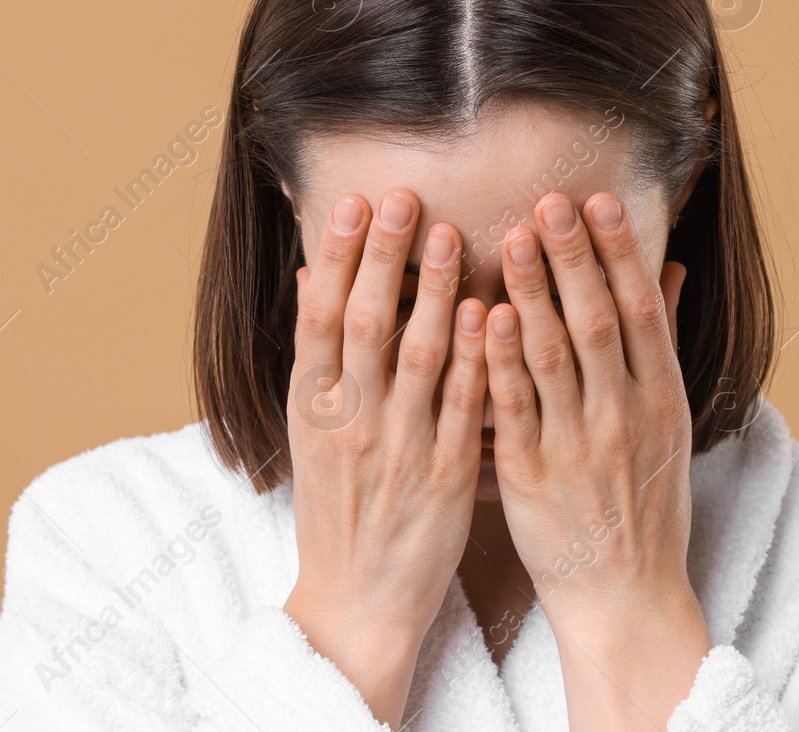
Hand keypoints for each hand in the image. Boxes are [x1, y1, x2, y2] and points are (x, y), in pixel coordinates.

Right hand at [282, 188, 488, 727]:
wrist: (356, 602)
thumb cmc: (339, 508)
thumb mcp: (311, 432)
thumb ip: (318, 356)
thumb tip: (315, 276)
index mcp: (313, 409)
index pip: (320, 318)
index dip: (340, 258)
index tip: (356, 202)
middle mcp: (349, 423)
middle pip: (364, 325)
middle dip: (384, 257)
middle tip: (405, 196)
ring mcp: (397, 449)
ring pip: (415, 359)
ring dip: (434, 293)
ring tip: (454, 233)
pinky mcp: (443, 477)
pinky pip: (460, 409)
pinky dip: (473, 360)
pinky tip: (487, 313)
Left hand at [484, 191, 710, 730]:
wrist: (626, 598)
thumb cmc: (646, 506)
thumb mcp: (669, 423)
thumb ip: (659, 343)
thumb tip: (670, 269)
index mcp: (660, 399)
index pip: (641, 310)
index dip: (619, 252)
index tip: (599, 201)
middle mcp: (624, 415)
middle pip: (597, 320)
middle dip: (574, 256)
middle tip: (550, 200)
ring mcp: (576, 445)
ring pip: (553, 357)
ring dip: (532, 293)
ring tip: (511, 237)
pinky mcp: (530, 476)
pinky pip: (513, 410)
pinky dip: (500, 362)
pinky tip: (484, 317)